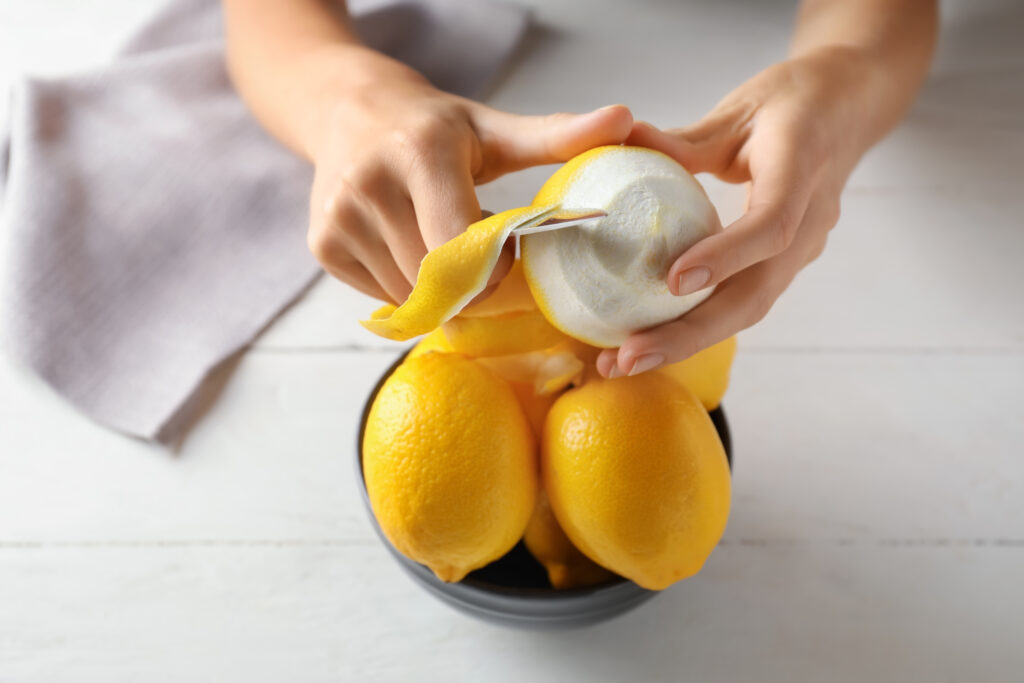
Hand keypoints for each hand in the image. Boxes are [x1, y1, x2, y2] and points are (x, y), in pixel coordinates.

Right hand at [306, 54, 632, 302]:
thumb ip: (557, 135)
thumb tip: (626, 120)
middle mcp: (370, 186)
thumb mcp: (493, 128)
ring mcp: (339, 220)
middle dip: (473, 286)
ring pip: (412, 297)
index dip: (493, 272)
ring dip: (443, 291)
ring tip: (447, 247)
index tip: (512, 265)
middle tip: (489, 264)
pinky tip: (413, 249)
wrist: (346, 112)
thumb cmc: (433, 125)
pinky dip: (410, 289)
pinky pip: (384, 296)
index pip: (461, 246)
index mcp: (420, 154)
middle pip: (438, 281)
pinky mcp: (322, 246)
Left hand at [597, 47, 884, 377]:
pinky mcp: (785, 263)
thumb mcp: (740, 108)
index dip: (725, 257)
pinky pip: (744, 301)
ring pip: (749, 307)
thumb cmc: (793, 101)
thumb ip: (685, 139)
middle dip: (690, 332)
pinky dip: (698, 325)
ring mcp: (802, 249)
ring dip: (688, 340)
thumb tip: (623, 141)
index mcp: (802, 168)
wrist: (849, 108)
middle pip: (755, 292)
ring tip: (627, 362)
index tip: (672, 281)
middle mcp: (810, 221)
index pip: (771, 224)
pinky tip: (652, 341)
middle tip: (629, 357)